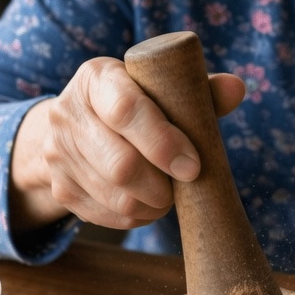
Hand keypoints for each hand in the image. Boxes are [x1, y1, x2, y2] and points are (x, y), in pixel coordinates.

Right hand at [9, 57, 244, 231]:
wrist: (77, 124)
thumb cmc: (135, 103)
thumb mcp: (159, 87)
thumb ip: (198, 89)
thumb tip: (237, 89)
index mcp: (97, 78)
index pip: (126, 111)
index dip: (163, 143)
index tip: (193, 166)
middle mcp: (67, 112)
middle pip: (120, 165)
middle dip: (162, 185)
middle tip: (185, 183)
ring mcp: (57, 153)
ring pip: (116, 197)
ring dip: (153, 204)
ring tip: (168, 193)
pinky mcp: (60, 188)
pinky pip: (106, 216)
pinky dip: (136, 217)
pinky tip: (148, 204)